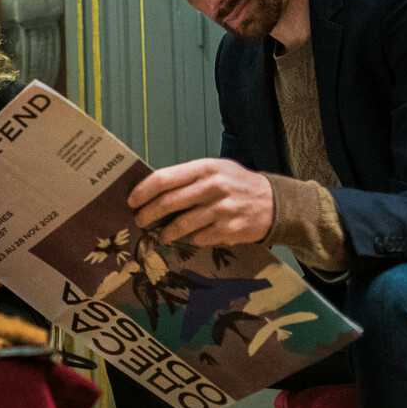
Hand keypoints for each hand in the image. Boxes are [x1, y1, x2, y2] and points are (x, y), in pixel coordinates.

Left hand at [128, 158, 273, 246]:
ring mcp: (221, 209)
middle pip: (168, 203)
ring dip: (166, 232)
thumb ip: (188, 178)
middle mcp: (212, 186)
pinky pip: (199, 238)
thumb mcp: (215, 170)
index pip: (164, 178)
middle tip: (139, 221)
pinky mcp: (229, 229)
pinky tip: (191, 237)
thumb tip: (152, 190)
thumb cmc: (237, 184)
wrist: (275, 202)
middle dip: (148, 214)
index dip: (143, 191)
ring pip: (181, 225)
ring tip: (161, 235)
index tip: (131, 201)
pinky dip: (191, 239)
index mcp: (205, 168)